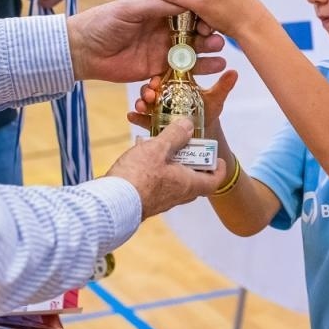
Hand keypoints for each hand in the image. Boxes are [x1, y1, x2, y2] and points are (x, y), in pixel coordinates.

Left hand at [66, 0, 226, 82]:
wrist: (84, 51)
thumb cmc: (103, 22)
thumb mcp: (130, 8)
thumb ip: (156, 5)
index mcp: (158, 6)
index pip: (185, 5)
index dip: (199, 9)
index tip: (211, 13)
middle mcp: (165, 26)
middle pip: (194, 27)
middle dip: (208, 30)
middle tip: (217, 33)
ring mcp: (165, 46)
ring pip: (193, 47)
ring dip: (209, 48)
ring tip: (221, 48)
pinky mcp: (162, 67)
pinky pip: (185, 67)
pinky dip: (202, 66)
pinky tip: (217, 65)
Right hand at [106, 117, 227, 217]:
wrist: (110, 203)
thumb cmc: (138, 177)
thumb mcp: (158, 148)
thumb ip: (174, 136)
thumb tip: (188, 125)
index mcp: (188, 185)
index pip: (214, 181)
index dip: (219, 169)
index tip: (217, 157)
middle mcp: (178, 196)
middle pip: (194, 179)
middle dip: (192, 160)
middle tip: (187, 144)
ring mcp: (160, 200)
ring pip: (174, 179)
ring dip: (171, 162)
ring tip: (160, 144)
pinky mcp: (144, 200)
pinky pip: (156, 182)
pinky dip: (154, 168)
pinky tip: (141, 153)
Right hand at [127, 68, 238, 131]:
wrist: (204, 134)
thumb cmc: (208, 112)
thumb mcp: (214, 99)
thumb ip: (223, 86)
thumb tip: (235, 72)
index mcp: (178, 84)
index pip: (166, 77)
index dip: (160, 78)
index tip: (157, 79)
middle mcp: (166, 94)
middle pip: (153, 89)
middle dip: (148, 90)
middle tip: (150, 92)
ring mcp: (158, 109)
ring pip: (147, 103)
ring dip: (142, 102)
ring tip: (141, 105)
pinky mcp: (153, 122)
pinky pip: (143, 119)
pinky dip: (137, 117)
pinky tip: (131, 116)